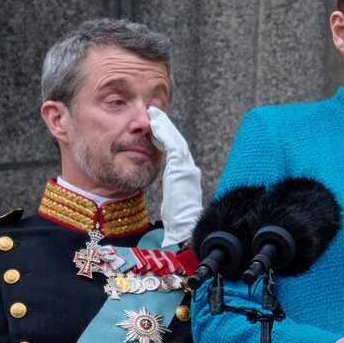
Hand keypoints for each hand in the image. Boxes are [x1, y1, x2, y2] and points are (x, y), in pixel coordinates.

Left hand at [148, 106, 201, 246]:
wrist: (185, 229)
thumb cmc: (177, 221)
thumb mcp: (172, 200)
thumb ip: (171, 189)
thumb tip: (166, 187)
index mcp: (186, 175)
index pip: (176, 150)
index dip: (166, 136)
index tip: (156, 127)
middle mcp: (189, 169)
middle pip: (177, 141)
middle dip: (166, 126)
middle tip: (155, 113)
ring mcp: (187, 168)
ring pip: (175, 140)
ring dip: (164, 126)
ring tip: (154, 114)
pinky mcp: (181, 169)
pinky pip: (172, 146)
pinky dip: (164, 134)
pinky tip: (155, 126)